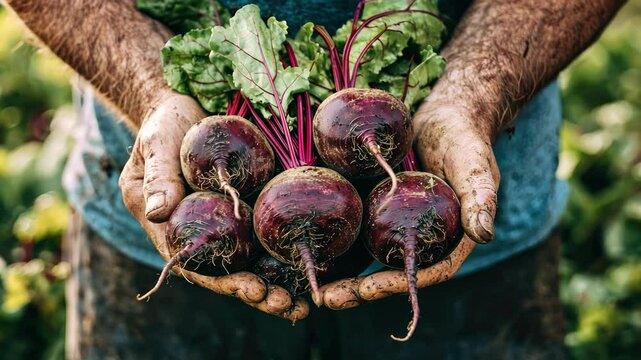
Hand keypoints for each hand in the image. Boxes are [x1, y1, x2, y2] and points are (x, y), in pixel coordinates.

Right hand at [119, 92, 307, 320]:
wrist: (187, 105)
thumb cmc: (165, 124)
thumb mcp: (156, 144)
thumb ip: (159, 176)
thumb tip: (159, 213)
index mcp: (173, 229)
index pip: (199, 266)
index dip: (226, 282)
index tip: (254, 291)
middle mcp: (203, 233)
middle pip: (232, 271)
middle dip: (261, 292)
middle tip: (290, 306)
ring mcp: (230, 221)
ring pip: (255, 258)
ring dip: (280, 280)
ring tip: (308, 301)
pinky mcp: (252, 205)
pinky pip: (271, 229)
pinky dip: (290, 247)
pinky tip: (318, 260)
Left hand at [320, 85, 500, 308]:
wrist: (443, 114)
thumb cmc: (463, 138)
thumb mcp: (474, 164)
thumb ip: (480, 196)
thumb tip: (484, 234)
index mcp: (449, 238)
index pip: (426, 270)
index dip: (397, 283)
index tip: (368, 289)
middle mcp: (421, 236)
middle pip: (390, 271)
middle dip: (359, 290)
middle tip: (326, 299)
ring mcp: (397, 223)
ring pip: (368, 255)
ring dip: (342, 274)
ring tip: (313, 288)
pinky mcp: (378, 206)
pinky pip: (356, 226)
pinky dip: (335, 239)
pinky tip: (307, 245)